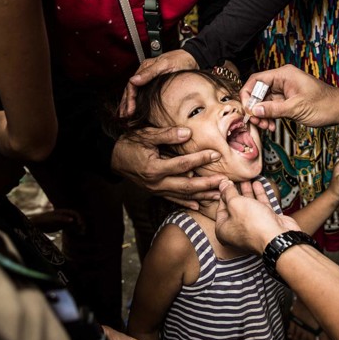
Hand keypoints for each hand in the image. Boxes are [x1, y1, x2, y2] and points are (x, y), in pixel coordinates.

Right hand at [111, 127, 225, 208]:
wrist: (113, 158)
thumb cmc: (130, 143)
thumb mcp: (145, 135)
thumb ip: (166, 134)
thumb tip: (188, 133)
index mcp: (155, 167)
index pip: (183, 164)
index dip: (201, 159)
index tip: (216, 154)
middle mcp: (156, 182)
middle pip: (187, 185)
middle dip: (207, 184)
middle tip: (225, 182)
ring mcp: (156, 189)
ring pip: (183, 196)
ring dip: (202, 196)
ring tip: (220, 195)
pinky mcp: (156, 192)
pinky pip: (174, 199)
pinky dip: (187, 203)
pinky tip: (199, 206)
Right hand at [120, 50, 197, 116]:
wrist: (192, 58)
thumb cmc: (180, 59)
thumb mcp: (165, 64)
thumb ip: (149, 72)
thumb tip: (134, 80)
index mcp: (144, 68)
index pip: (132, 85)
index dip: (129, 99)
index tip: (129, 110)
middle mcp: (145, 74)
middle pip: (131, 90)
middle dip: (126, 104)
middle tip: (124, 117)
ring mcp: (150, 79)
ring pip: (136, 93)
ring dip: (130, 104)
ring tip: (126, 117)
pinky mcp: (156, 84)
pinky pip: (144, 94)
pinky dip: (139, 103)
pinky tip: (138, 111)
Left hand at [215, 179, 300, 253]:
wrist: (277, 237)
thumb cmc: (253, 224)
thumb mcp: (235, 204)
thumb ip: (228, 193)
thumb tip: (222, 184)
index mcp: (223, 229)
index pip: (220, 208)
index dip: (223, 193)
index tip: (225, 181)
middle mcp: (236, 230)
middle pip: (234, 207)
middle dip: (236, 191)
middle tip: (235, 178)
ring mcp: (252, 227)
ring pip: (248, 205)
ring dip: (248, 191)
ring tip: (246, 178)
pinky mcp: (265, 223)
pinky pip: (260, 206)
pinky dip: (259, 195)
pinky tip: (257, 184)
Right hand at [240, 65, 338, 130]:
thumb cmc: (324, 104)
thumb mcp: (296, 108)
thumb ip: (273, 109)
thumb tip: (255, 110)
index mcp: (284, 75)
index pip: (256, 80)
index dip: (248, 94)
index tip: (248, 110)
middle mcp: (282, 81)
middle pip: (258, 92)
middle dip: (255, 108)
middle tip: (257, 122)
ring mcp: (284, 91)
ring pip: (264, 102)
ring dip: (262, 115)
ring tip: (266, 126)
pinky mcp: (287, 101)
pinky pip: (272, 108)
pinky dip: (269, 117)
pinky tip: (271, 126)